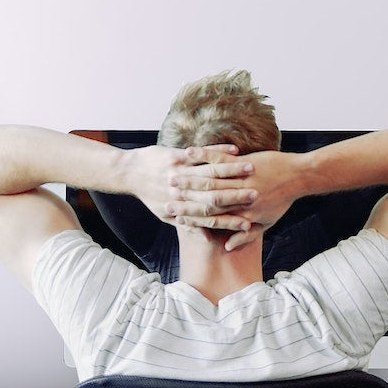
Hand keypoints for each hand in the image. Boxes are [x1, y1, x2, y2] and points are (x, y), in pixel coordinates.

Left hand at [124, 144, 252, 223]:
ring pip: (211, 172)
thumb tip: (207, 238)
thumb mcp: (165, 215)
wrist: (129, 173)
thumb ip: (187, 226)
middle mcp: (181, 192)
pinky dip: (219, 151)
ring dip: (233, 170)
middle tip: (258, 194)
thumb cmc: (150, 195)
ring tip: (252, 169)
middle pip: (214, 195)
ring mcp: (179, 172)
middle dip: (237, 195)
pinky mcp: (175, 156)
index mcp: (181, 208)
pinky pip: (201, 153)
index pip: (210, 217)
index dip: (230, 220)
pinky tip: (235, 150)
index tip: (249, 222)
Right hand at [169, 150, 301, 249]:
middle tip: (164, 197)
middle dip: (183, 197)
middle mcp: (239, 198)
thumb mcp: (266, 223)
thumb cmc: (282, 200)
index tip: (173, 216)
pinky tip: (188, 152)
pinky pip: (219, 158)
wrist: (299, 177)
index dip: (190, 217)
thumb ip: (245, 236)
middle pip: (204, 198)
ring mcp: (241, 179)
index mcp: (242, 214)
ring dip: (187, 176)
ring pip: (209, 178)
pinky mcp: (244, 162)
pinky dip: (202, 155)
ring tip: (170, 175)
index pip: (210, 218)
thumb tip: (226, 246)